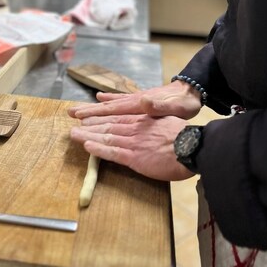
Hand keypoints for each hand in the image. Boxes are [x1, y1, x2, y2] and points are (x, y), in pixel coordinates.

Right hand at [68, 80, 201, 119]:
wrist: (192, 91)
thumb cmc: (184, 103)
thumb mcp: (174, 108)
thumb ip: (158, 106)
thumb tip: (143, 101)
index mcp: (139, 104)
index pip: (112, 109)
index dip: (94, 113)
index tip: (78, 115)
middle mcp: (134, 100)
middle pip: (107, 107)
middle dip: (88, 110)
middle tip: (70, 113)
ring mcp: (137, 100)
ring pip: (111, 105)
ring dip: (95, 108)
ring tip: (79, 109)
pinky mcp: (141, 101)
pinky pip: (120, 102)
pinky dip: (109, 101)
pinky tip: (102, 99)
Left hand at [70, 113, 193, 181]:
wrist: (192, 146)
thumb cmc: (185, 135)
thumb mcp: (168, 118)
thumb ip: (154, 115)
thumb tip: (148, 109)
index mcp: (143, 120)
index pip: (118, 118)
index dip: (102, 118)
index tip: (90, 116)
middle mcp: (135, 129)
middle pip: (108, 126)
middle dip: (91, 124)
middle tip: (76, 122)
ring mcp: (133, 143)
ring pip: (106, 137)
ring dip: (88, 135)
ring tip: (74, 133)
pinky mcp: (134, 157)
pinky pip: (112, 153)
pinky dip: (98, 149)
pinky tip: (87, 146)